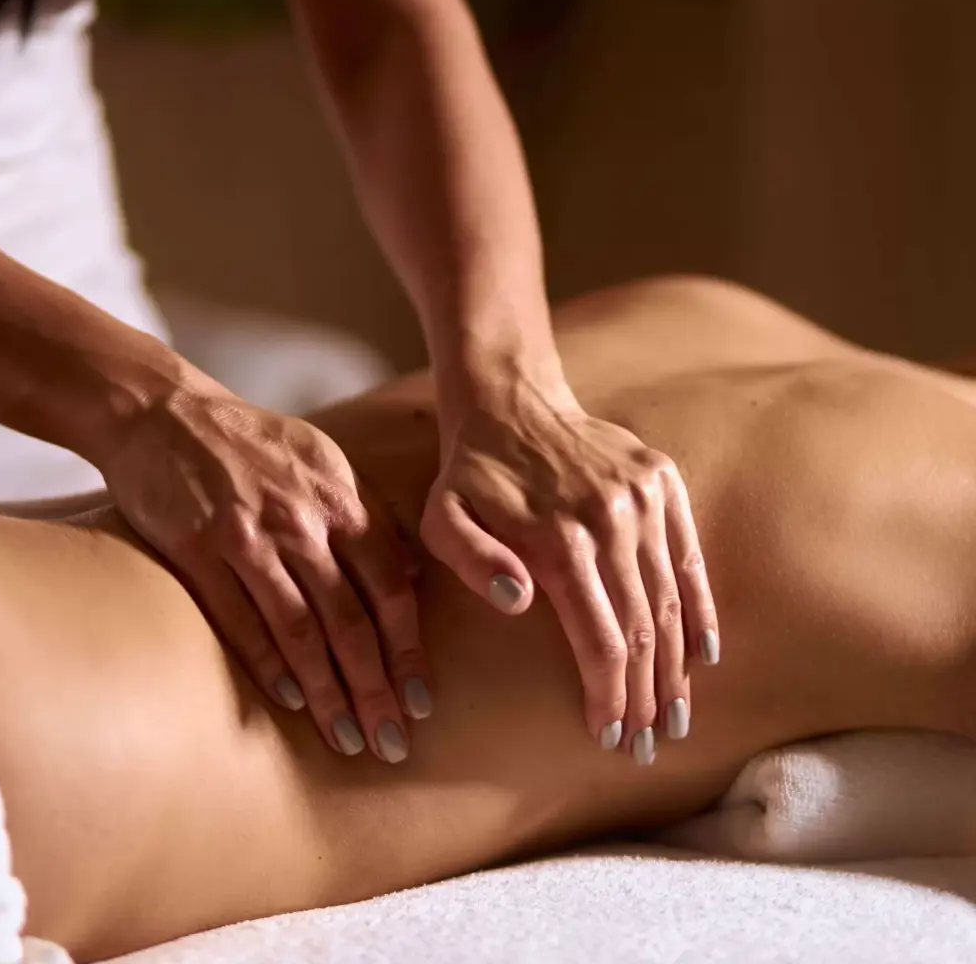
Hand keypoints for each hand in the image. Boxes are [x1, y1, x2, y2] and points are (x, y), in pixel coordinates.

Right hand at [98, 378, 431, 763]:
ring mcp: (249, 535)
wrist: (167, 412)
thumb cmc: (253, 443)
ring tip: (346, 738)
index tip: (420, 698)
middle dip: (375, 687)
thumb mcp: (325, 461)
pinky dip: (266, 663)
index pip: (390, 586)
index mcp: (342, 499)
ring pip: (300, 627)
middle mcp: (303, 520)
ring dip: (326, 690)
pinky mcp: (198, 547)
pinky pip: (238, 617)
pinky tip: (288, 700)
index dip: (408, 648)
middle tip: (392, 742)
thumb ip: (369, 515)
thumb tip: (410, 571)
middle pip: (351, 619)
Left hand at [420, 376, 717, 763]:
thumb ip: (473, 562)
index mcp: (558, 540)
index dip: (609, 695)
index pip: (600, 638)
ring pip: (671, 600)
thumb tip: (520, 603)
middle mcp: (611, 521)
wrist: (512, 403)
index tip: (612, 737)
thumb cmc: (471, 475)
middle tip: (651, 744)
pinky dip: (700, 608)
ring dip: (677, 666)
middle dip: (647, 696)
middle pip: (642, 628)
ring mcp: (644, 499)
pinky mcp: (663, 482)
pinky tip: (705, 653)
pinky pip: (690, 557)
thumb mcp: (443, 518)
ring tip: (679, 716)